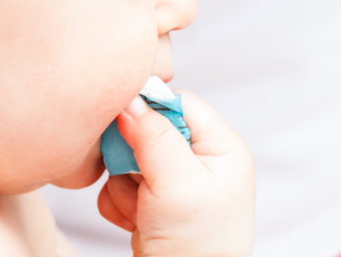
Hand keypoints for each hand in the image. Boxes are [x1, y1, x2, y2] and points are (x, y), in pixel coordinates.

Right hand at [97, 91, 255, 256]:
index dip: (150, 109)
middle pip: (147, 128)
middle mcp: (200, 161)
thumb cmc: (197, 244)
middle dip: (132, 156)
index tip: (126, 123)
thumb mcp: (177, 182)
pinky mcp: (152, 201)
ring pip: (127, 157)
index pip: (179, 103)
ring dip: (123, 184)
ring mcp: (174, 183)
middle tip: (139, 179)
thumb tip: (128, 99)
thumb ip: (153, 135)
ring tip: (141, 210)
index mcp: (221, 148)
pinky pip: (118, 183)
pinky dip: (118, 202)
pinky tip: (135, 221)